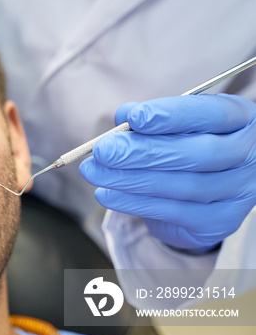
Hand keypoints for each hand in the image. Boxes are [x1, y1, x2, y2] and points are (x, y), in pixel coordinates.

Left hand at [79, 94, 255, 249]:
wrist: (210, 188)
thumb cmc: (188, 142)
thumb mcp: (174, 123)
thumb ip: (149, 117)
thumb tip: (124, 116)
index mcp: (240, 119)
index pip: (211, 114)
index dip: (172, 116)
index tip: (135, 118)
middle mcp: (247, 155)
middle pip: (198, 154)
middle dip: (144, 152)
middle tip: (103, 150)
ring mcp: (238, 190)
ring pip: (183, 186)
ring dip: (131, 179)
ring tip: (95, 171)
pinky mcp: (220, 221)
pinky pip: (173, 212)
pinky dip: (134, 203)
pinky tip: (107, 194)